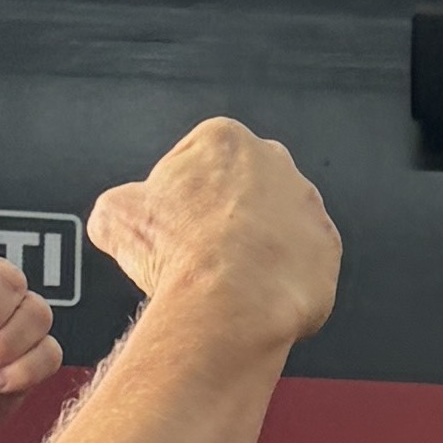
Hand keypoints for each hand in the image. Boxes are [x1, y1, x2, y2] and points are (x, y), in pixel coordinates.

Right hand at [86, 116, 341, 347]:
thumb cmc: (177, 255)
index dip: (180, 201)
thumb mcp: (115, 218)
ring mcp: (306, 204)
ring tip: (231, 279)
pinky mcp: (327, 247)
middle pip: (242, 190)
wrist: (229, 303)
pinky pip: (302, 260)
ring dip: (257, 247)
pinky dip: (282, 277)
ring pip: (276, 224)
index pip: (198, 163)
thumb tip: (116, 218)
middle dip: (223, 217)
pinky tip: (259, 293)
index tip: (174, 228)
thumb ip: (119, 206)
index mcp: (223, 139)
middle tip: (201, 253)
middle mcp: (274, 161)